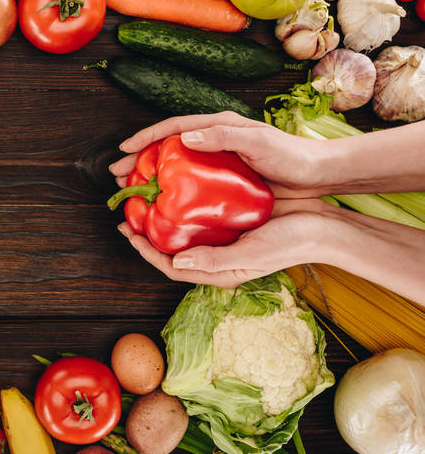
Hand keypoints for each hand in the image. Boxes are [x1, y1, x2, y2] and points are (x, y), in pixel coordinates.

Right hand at [109, 112, 330, 197]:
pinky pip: (192, 182)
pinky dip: (173, 189)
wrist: (320, 175)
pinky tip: (164, 204)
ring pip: (176, 165)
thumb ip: (223, 136)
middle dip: (140, 157)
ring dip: (152, 175)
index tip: (124, 149)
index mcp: (219, 127)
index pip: (173, 128)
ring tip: (133, 189)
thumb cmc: (292, 156)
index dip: (146, 138)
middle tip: (117, 173)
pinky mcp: (227, 180)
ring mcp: (220, 161)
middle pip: (168, 146)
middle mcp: (216, 141)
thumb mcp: (258, 141)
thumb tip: (184, 137)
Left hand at [117, 199, 340, 287]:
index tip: (128, 232)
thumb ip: (216, 261)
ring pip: (184, 229)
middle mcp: (216, 255)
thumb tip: (178, 261)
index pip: (171, 266)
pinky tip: (177, 182)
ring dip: (163, 214)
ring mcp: (224, 237)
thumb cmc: (292, 243)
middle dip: (147, 232)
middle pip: (172, 247)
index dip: (146, 251)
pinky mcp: (233, 218)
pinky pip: (202, 211)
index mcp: (218, 271)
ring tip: (146, 194)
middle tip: (127, 210)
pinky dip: (186, 200)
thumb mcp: (252, 254)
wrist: (325, 226)